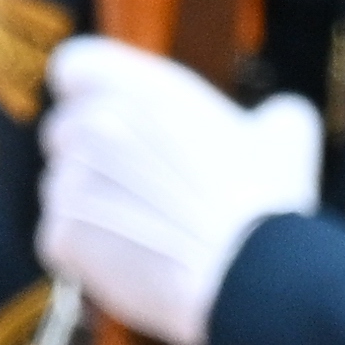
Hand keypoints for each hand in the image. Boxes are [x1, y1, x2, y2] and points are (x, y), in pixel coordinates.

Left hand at [39, 34, 321, 344]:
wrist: (245, 277)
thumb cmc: (266, 201)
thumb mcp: (287, 133)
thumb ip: (273, 111)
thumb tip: (279, 115)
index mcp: (138, 88)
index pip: (73, 67)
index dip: (88, 91)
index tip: (113, 117)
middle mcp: (92, 125)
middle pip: (62, 133)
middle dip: (93, 157)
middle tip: (142, 189)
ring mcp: (69, 182)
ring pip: (61, 190)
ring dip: (90, 208)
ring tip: (142, 234)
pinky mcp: (61, 237)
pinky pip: (57, 239)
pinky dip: (84, 254)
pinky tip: (128, 263)